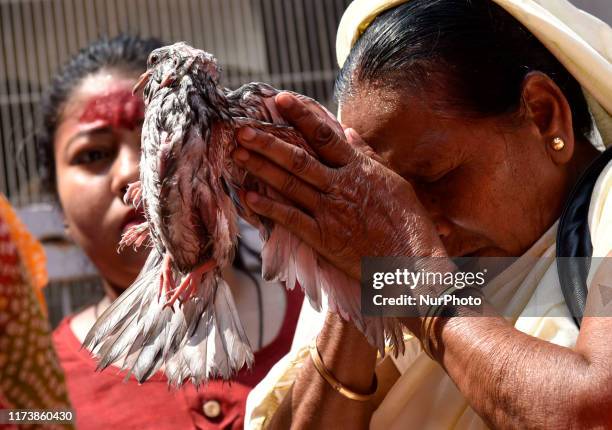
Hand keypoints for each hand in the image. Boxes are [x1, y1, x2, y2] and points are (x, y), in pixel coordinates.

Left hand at [232, 92, 446, 279]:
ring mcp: (329, 211)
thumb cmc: (407, 224)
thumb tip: (349, 133)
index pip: (324, 136)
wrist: (410, 263)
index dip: (301, 116)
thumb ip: (367, 157)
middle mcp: (340, 186)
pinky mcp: (322, 237)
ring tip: (238, 153)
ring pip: (289, 184)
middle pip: (298, 158)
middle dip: (268, 142)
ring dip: (261, 168)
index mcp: (358, 169)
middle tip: (242, 129)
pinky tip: (248, 195)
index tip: (280, 100)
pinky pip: (289, 218)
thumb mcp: (394, 183)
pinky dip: (268, 207)